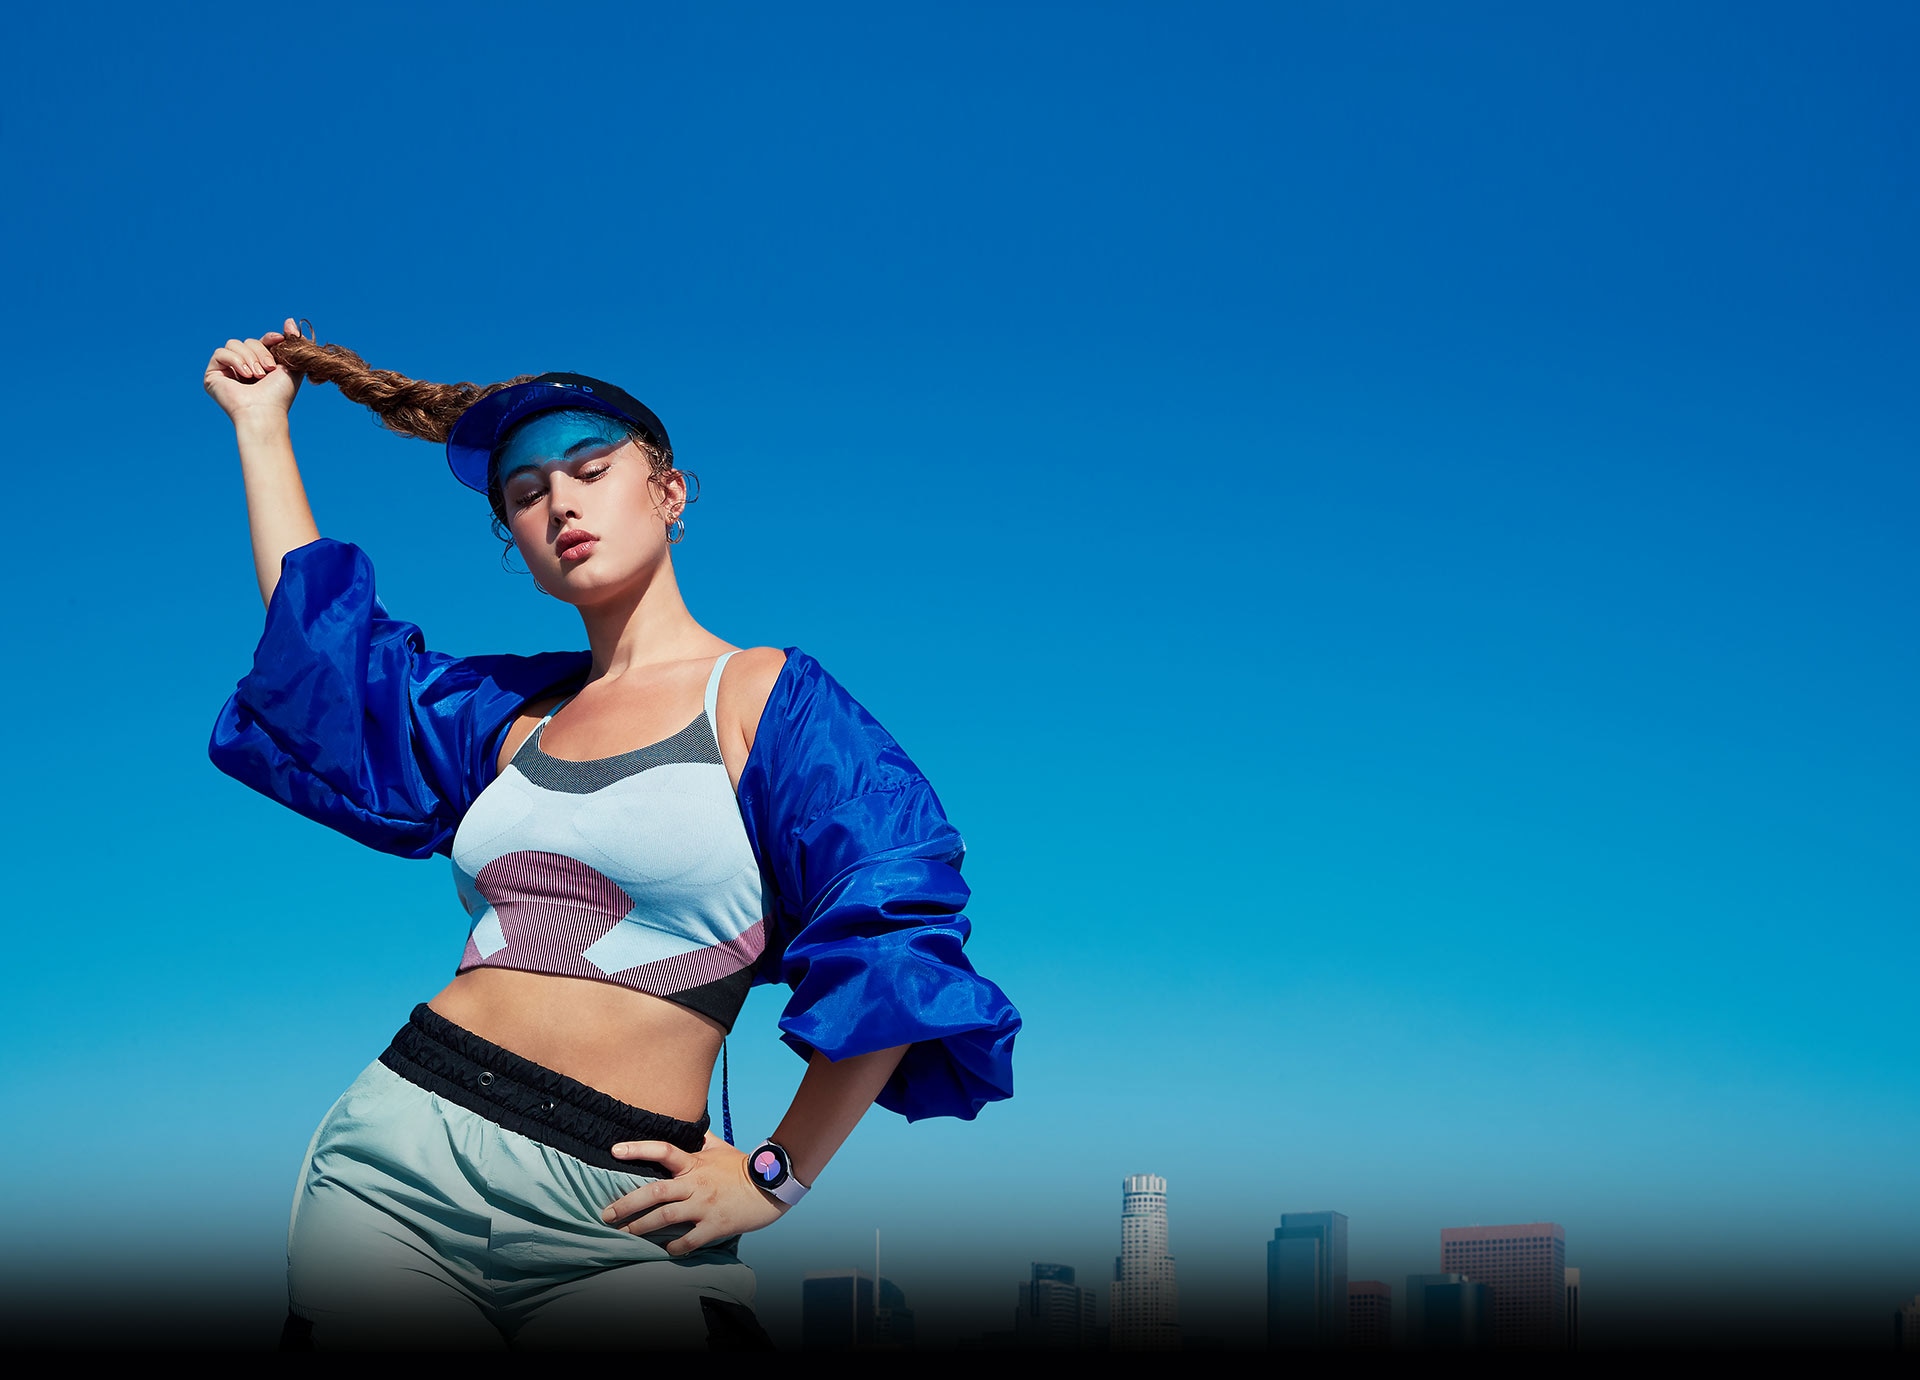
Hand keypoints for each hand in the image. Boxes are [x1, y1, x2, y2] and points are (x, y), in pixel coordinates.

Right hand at [203, 317, 303, 422]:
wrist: (265, 411)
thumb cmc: (279, 394)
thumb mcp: (292, 366)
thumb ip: (294, 343)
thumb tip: (289, 320)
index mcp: (259, 365)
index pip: (260, 341)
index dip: (268, 339)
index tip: (279, 339)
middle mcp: (242, 367)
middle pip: (247, 341)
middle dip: (260, 352)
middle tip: (268, 370)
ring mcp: (226, 370)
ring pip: (234, 344)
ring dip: (249, 358)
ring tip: (257, 376)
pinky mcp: (213, 374)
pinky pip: (220, 353)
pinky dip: (235, 361)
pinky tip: (244, 375)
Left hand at [603, 1130, 789, 1254]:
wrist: (771, 1185)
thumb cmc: (742, 1166)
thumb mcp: (720, 1147)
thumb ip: (702, 1138)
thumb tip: (691, 1123)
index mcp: (695, 1163)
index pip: (663, 1150)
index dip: (638, 1148)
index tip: (614, 1151)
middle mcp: (695, 1184)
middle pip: (654, 1192)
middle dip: (626, 1204)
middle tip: (606, 1215)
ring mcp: (704, 1206)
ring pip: (665, 1217)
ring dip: (641, 1227)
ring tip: (624, 1234)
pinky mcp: (715, 1225)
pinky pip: (689, 1240)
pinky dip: (674, 1247)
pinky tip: (664, 1249)